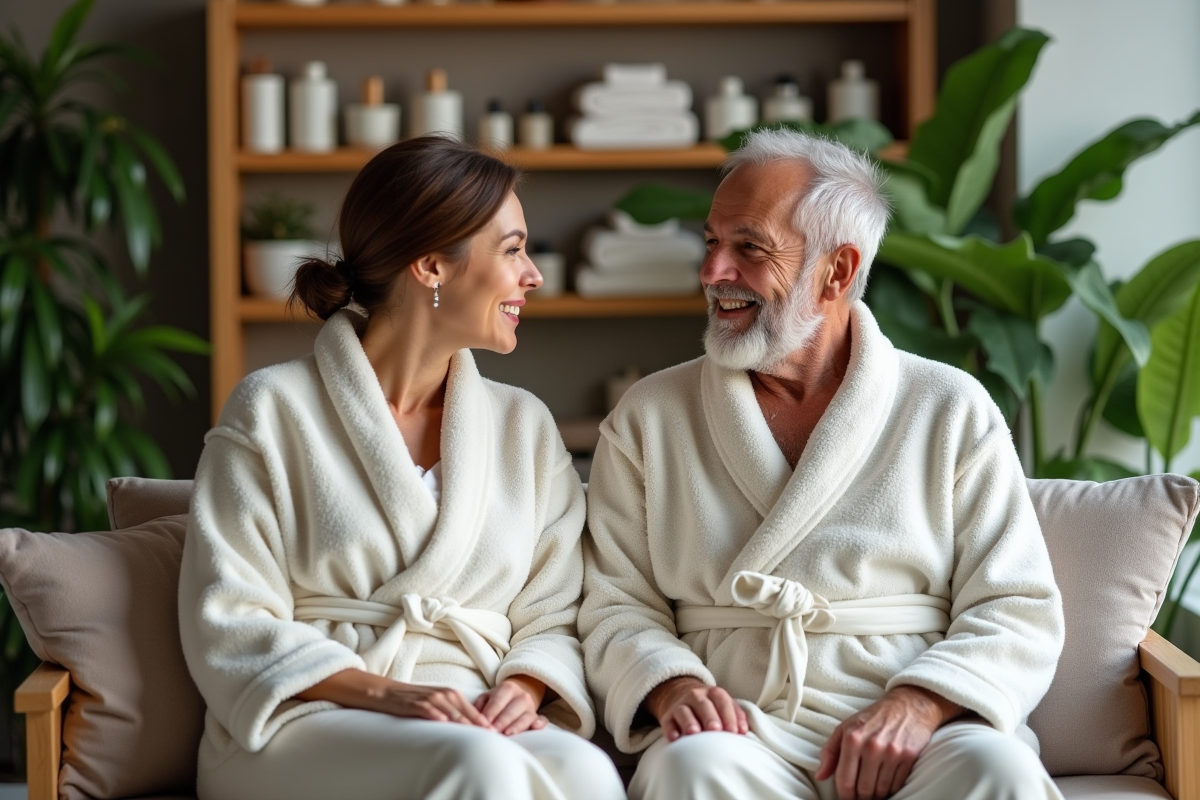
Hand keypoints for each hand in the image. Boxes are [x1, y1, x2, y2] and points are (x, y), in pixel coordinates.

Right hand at [296, 669, 491, 727]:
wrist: (371, 689)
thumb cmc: (399, 701)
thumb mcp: (426, 706)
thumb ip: (444, 714)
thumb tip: (462, 730)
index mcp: (443, 693)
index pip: (468, 708)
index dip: (482, 720)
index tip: (498, 734)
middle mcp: (436, 693)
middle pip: (463, 707)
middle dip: (479, 721)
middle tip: (495, 735)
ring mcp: (421, 696)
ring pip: (447, 707)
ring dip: (463, 719)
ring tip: (478, 732)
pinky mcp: (405, 701)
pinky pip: (423, 708)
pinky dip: (435, 714)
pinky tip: (444, 722)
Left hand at [474, 675, 549, 735]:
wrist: (518, 695)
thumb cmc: (497, 700)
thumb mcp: (487, 697)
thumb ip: (479, 706)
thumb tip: (474, 719)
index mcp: (507, 688)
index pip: (497, 702)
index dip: (490, 714)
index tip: (483, 725)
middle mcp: (521, 695)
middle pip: (512, 710)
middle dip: (502, 722)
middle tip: (493, 732)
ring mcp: (531, 706)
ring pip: (526, 716)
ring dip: (517, 726)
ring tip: (507, 734)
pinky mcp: (537, 717)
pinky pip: (542, 720)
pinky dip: (540, 724)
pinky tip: (535, 728)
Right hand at [645, 676, 747, 740]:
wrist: (678, 693)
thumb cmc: (709, 706)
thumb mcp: (723, 704)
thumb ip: (735, 715)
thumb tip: (743, 731)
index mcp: (713, 693)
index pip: (722, 701)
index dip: (729, 715)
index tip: (734, 731)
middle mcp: (696, 696)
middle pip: (703, 704)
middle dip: (710, 717)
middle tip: (715, 730)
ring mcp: (680, 705)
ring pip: (684, 711)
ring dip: (689, 722)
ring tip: (694, 733)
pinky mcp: (667, 716)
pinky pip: (668, 721)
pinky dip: (671, 729)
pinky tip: (675, 737)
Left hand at [815, 685, 961, 799]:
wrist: (909, 705)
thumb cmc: (874, 717)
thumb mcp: (845, 728)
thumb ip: (830, 752)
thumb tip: (820, 775)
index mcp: (852, 738)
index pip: (845, 780)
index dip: (844, 795)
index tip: (845, 798)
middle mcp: (872, 746)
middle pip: (864, 790)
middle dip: (860, 797)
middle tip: (859, 796)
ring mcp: (892, 752)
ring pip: (881, 790)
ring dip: (876, 795)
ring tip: (872, 790)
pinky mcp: (908, 756)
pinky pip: (897, 785)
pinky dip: (891, 789)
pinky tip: (885, 783)